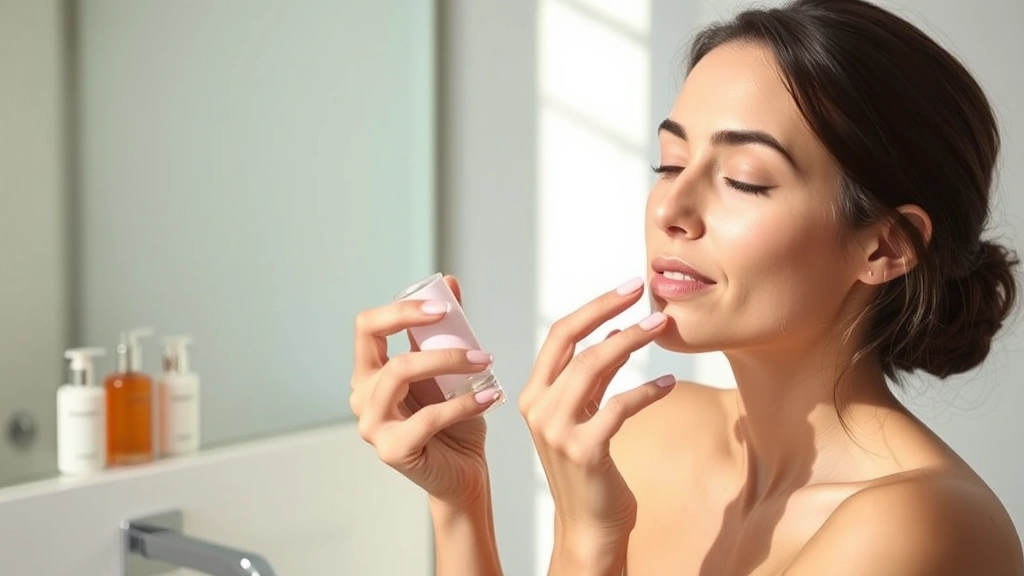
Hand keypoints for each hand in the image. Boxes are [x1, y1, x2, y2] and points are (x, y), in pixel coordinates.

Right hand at [351, 275, 502, 505]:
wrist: (463, 472)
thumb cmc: (454, 421)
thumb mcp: (449, 369)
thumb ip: (445, 330)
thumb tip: (449, 283)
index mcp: (370, 372)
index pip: (367, 326)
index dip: (400, 309)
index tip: (441, 306)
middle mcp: (362, 396)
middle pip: (380, 347)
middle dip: (427, 335)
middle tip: (475, 343)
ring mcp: (372, 425)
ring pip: (400, 373)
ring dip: (449, 362)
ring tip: (485, 363)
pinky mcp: (392, 449)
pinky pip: (428, 416)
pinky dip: (464, 403)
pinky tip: (490, 397)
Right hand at [519, 278, 675, 564]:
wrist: (588, 528)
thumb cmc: (588, 472)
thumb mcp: (581, 417)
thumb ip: (590, 378)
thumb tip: (612, 330)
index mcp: (533, 394)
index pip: (559, 336)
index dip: (594, 307)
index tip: (626, 288)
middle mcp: (538, 408)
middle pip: (575, 343)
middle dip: (612, 312)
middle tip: (647, 296)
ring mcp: (557, 430)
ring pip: (595, 366)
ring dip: (631, 341)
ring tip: (661, 328)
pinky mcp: (584, 450)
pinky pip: (619, 406)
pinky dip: (647, 389)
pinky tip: (667, 382)